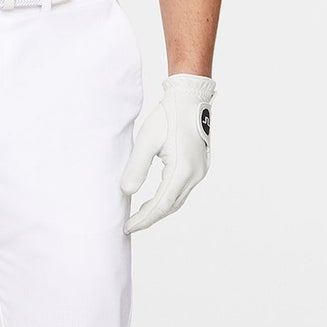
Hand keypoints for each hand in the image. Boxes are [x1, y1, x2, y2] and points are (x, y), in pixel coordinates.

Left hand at [120, 73, 214, 232]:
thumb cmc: (168, 116)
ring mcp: (200, 171)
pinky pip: (182, 190)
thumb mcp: (146, 140)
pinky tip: (155, 198)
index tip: (127, 227)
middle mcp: (195, 175)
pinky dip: (168, 198)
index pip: (161, 205)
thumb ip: (136, 167)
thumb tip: (126, 191)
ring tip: (140, 215)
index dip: (143, 219)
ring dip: (159, 209)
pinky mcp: (200, 167)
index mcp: (182, 170)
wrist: (190, 99)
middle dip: (150, 218)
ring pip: (178, 199)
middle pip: (171, 206)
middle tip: (130, 225)